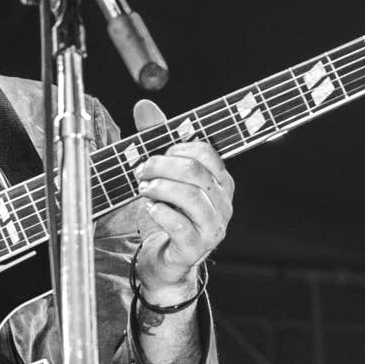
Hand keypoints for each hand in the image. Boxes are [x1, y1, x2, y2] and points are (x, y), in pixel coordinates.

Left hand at [130, 99, 234, 300]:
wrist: (167, 258)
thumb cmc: (169, 211)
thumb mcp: (163, 172)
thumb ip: (156, 140)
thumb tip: (143, 105)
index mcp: (220, 181)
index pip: (207, 153)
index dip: (178, 149)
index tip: (159, 154)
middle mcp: (222, 203)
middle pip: (195, 172)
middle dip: (162, 166)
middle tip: (141, 171)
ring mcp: (212, 226)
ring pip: (190, 197)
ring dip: (160, 188)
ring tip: (143, 190)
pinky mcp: (196, 247)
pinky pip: (181, 225)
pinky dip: (161, 212)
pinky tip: (150, 208)